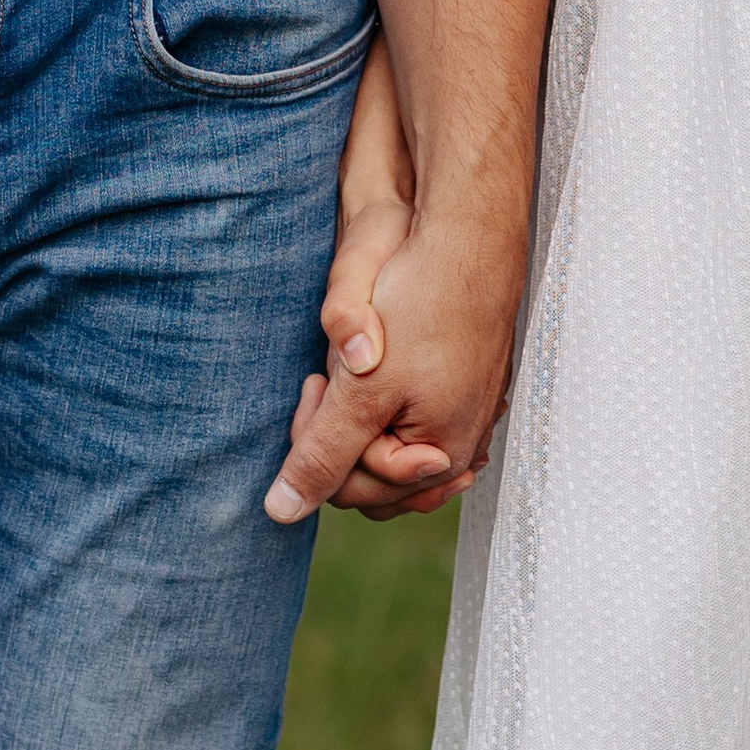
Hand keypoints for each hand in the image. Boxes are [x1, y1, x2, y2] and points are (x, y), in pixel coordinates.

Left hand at [264, 200, 520, 526]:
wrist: (469, 237)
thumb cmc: (422, 305)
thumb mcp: (361, 389)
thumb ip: (321, 455)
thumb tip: (279, 512)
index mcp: (440, 456)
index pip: (352, 488)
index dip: (318, 440)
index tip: (318, 382)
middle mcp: (462, 446)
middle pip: (374, 478)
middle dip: (341, 434)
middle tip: (329, 378)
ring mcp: (470, 417)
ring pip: (393, 449)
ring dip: (363, 421)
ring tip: (354, 371)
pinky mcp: (468, 389)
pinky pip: (417, 422)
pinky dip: (389, 408)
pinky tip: (380, 371)